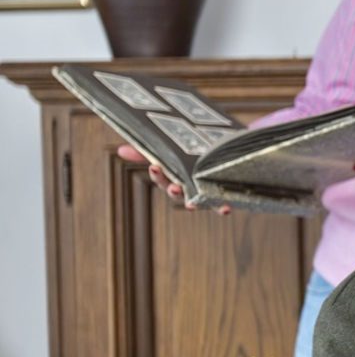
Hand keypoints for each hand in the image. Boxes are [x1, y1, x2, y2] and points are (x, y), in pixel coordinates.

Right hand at [115, 144, 230, 213]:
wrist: (229, 150)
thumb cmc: (196, 152)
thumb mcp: (172, 147)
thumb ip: (149, 150)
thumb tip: (122, 150)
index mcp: (175, 177)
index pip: (162, 179)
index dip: (158, 175)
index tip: (155, 166)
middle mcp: (189, 187)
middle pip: (177, 193)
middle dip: (174, 191)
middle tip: (174, 187)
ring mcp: (205, 192)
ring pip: (197, 202)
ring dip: (195, 204)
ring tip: (192, 204)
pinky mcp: (223, 194)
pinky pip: (221, 204)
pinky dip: (221, 208)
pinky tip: (224, 208)